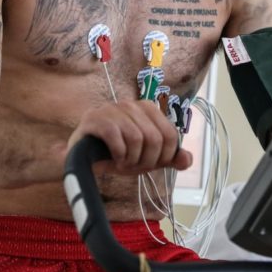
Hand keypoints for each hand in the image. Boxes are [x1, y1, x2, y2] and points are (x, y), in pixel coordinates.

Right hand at [67, 99, 192, 174]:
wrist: (84, 155)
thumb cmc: (118, 153)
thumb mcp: (147, 157)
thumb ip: (168, 158)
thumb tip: (187, 160)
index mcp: (148, 108)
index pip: (170, 135)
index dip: (164, 157)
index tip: (150, 165)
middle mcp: (131, 104)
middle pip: (155, 138)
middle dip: (147, 160)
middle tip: (134, 167)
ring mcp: (112, 109)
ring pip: (137, 138)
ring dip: (131, 159)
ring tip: (123, 164)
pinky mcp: (94, 118)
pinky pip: (116, 136)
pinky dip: (119, 154)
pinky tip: (115, 160)